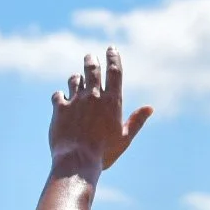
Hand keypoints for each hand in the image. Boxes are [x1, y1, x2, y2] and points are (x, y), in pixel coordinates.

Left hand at [49, 46, 153, 174]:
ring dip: (76, 78)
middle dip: (91, 60)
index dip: (113, 57)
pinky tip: (62, 100)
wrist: (77, 160)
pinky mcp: (60, 108)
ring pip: (74, 79)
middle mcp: (93, 96)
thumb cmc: (104, 152)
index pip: (114, 71)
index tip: (111, 49)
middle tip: (90, 57)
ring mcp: (75, 100)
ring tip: (77, 79)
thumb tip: (150, 108)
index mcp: (112, 102)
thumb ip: (137, 120)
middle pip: (92, 69)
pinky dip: (61, 96)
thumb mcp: (125, 138)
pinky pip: (58, 95)